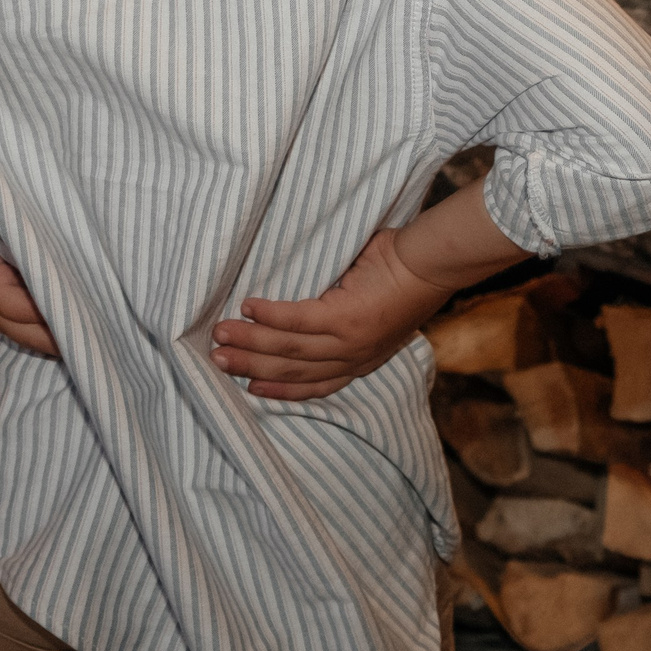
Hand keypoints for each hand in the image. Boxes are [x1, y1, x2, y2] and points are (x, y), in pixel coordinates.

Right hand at [210, 227, 455, 400]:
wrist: (434, 262)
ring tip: (220, 336)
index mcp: (362, 358)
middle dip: (252, 367)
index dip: (280, 388)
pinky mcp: (348, 318)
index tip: (250, 387)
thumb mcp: (372, 310)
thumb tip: (304, 307)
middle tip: (217, 361)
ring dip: (251, 343)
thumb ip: (340, 318)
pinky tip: (247, 309)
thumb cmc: (404, 273)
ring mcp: (351, 341)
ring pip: (290, 348)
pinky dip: (270, 316)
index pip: (316, 384)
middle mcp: (355, 357)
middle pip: (294, 370)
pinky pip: (298, 319)